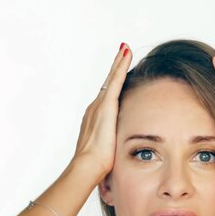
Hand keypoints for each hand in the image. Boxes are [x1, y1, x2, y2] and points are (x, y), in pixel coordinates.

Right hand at [70, 43, 132, 176]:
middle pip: (107, 83)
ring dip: (118, 63)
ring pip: (111, 78)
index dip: (112, 85)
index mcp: (95, 119)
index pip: (106, 97)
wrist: (87, 165)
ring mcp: (99, 105)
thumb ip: (110, 150)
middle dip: (115, 68)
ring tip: (125, 50)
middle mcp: (94, 108)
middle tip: (122, 52)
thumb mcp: (105, 154)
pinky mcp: (106, 105)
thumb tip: (114, 158)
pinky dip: (121, 66)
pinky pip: (115, 80)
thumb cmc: (95, 165)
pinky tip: (126, 54)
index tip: (117, 74)